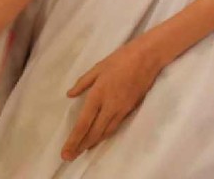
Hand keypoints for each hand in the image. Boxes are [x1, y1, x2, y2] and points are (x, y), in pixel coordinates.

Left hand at [61, 38, 165, 160]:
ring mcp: (122, 109)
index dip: (74, 139)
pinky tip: (100, 136)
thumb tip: (69, 95)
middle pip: (94, 132)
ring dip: (94, 142)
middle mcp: (109, 106)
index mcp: (98, 94)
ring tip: (83, 149)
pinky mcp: (131, 109)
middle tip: (70, 156)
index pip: (83, 123)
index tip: (65, 152)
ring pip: (106, 132)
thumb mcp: (98, 67)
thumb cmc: (121, 58)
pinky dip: (105, 134)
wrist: (148, 57)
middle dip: (81, 146)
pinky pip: (115, 126)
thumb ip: (83, 82)